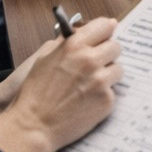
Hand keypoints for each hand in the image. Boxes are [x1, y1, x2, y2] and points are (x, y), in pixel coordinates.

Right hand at [0, 15, 122, 151]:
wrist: (33, 125)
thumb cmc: (34, 93)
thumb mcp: (44, 58)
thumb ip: (66, 43)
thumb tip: (83, 31)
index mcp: (74, 46)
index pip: (105, 25)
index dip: (105, 31)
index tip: (105, 34)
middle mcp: (90, 60)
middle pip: (116, 46)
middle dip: (107, 53)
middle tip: (96, 63)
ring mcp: (100, 80)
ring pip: (118, 68)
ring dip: (108, 74)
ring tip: (90, 84)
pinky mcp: (106, 99)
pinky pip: (113, 90)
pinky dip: (103, 94)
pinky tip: (87, 100)